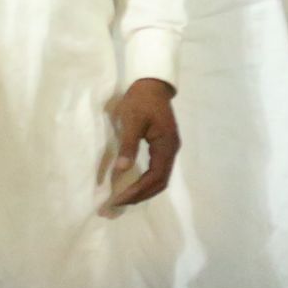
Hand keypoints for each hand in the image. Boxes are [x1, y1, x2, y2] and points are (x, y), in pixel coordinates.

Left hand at [99, 77, 177, 212]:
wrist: (151, 83)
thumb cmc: (140, 100)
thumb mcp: (132, 119)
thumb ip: (128, 144)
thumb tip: (122, 169)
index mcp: (166, 145)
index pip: (155, 177)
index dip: (138, 191)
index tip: (118, 199)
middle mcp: (171, 150)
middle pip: (159, 182)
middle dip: (139, 196)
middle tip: (117, 204)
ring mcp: (168, 149)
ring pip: (159, 179)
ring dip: (143, 191)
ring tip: (123, 199)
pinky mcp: (163, 146)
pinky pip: (157, 171)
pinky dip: (145, 181)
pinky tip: (132, 184)